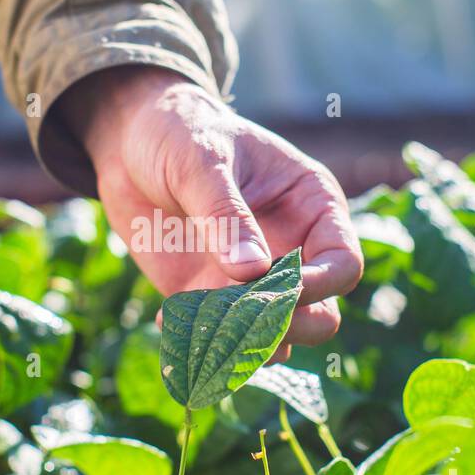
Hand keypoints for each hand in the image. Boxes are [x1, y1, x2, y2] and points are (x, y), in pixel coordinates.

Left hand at [60, 66, 362, 360]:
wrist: (131, 143)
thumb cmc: (180, 133)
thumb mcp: (200, 161)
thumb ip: (226, 214)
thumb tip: (252, 272)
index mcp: (312, 207)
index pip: (343, 264)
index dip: (319, 285)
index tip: (279, 290)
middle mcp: (292, 250)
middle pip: (319, 314)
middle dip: (284, 324)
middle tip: (239, 318)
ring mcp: (253, 280)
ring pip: (274, 337)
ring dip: (239, 341)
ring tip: (198, 319)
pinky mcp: (211, 298)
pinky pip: (218, 338)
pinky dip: (197, 340)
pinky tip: (164, 318)